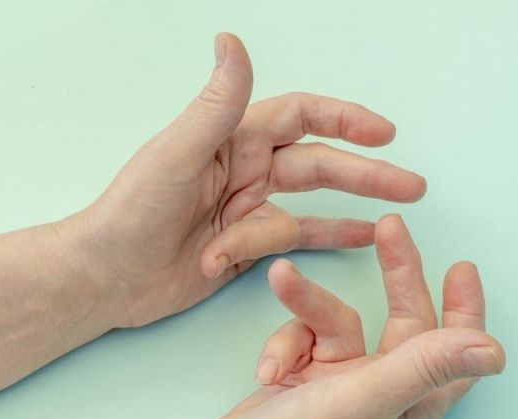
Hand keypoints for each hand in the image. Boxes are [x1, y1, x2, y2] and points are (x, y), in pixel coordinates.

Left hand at [57, 33, 425, 326]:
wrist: (105, 277)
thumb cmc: (129, 213)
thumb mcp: (176, 156)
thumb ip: (214, 106)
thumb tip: (232, 41)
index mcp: (231, 141)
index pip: (300, 117)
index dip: (344, 119)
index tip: (384, 132)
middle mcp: (244, 172)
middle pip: (318, 165)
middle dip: (366, 173)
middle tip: (412, 185)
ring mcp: (245, 211)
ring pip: (308, 208)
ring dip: (351, 211)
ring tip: (393, 218)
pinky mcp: (243, 248)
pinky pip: (292, 241)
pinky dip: (326, 241)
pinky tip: (359, 241)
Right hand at [127, 215, 504, 418]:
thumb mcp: (366, 400)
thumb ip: (425, 366)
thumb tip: (494, 349)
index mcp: (412, 404)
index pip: (454, 350)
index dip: (464, 308)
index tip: (461, 266)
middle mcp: (383, 393)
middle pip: (402, 321)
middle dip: (395, 274)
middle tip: (389, 229)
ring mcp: (341, 387)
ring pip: (336, 320)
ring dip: (306, 304)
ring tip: (281, 281)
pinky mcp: (304, 381)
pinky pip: (301, 337)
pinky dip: (283, 343)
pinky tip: (269, 370)